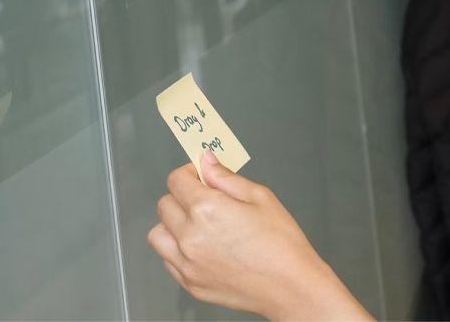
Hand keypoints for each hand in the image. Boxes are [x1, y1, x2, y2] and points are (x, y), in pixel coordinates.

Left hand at [147, 151, 372, 319]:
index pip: (176, 181)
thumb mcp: (259, 196)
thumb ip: (226, 177)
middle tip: (204, 198)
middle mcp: (190, 237)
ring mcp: (187, 264)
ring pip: (158, 235)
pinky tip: (201, 247)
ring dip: (173, 224)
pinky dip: (177, 250)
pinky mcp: (191, 285)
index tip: (201, 175)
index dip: (188, 172)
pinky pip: (168, 260)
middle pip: (164, 205)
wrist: (290, 287)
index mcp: (206, 210)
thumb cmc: (280, 242)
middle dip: (181, 196)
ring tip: (198, 224)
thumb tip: (206, 162)